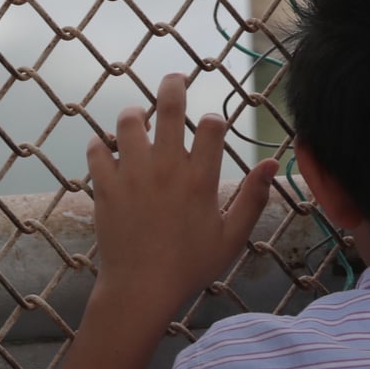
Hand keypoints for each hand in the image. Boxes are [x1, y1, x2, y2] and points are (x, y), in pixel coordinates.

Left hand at [85, 73, 277, 315]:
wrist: (140, 290)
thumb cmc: (191, 265)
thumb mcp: (233, 236)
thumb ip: (254, 198)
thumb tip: (272, 164)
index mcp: (201, 178)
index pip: (211, 126)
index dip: (214, 119)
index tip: (212, 126)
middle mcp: (167, 168)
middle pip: (171, 109)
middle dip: (174, 86)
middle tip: (174, 78)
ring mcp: (132, 175)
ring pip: (129, 122)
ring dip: (135, 114)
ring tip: (140, 116)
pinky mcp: (105, 187)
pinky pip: (97, 151)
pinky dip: (101, 144)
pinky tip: (108, 148)